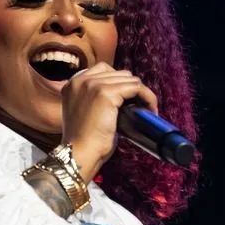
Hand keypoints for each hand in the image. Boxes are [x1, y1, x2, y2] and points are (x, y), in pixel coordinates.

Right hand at [61, 62, 158, 182]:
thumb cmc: (83, 141)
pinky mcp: (105, 93)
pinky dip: (147, 97)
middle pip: (118, 73)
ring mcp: (93, 85)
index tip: (128, 99)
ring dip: (142, 93)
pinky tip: (150, 109)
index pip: (103, 71)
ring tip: (146, 109)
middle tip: (140, 106)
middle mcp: (81, 80)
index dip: (119, 83)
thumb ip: (94, 100)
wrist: (79, 153)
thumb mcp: (84, 113)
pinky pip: (136, 87)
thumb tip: (121, 98)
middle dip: (131, 88)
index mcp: (73, 83)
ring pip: (129, 79)